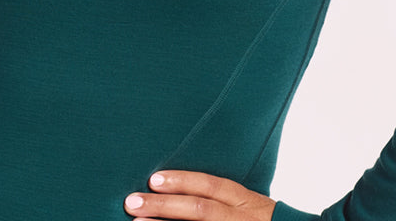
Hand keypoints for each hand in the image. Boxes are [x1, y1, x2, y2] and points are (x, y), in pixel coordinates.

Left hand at [124, 170, 275, 220]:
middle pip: (199, 210)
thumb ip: (221, 193)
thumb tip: (178, 182)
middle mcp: (240, 217)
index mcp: (244, 199)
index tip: (153, 179)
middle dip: (164, 205)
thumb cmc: (262, 219)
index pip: (210, 186)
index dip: (182, 182)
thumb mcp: (248, 200)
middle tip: (132, 202)